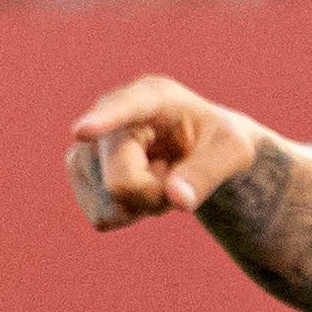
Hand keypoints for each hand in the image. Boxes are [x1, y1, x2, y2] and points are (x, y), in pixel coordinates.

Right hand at [66, 77, 270, 228]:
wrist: (201, 149)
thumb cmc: (220, 141)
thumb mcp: (234, 152)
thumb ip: (209, 172)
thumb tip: (178, 199)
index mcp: (155, 96)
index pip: (128, 107)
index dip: (105, 121)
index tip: (82, 131)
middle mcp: (110, 111)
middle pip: (121, 181)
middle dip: (156, 196)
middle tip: (181, 182)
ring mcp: (88, 141)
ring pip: (109, 201)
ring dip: (145, 205)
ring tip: (163, 179)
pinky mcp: (78, 168)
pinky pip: (101, 215)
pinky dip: (129, 215)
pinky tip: (142, 191)